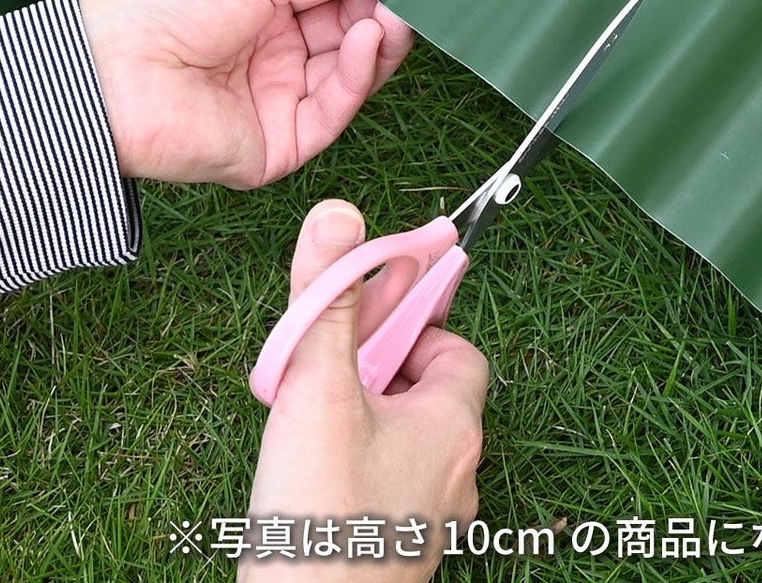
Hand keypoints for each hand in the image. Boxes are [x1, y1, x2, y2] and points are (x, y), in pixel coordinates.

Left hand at [78, 0, 415, 186]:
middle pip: (353, 36)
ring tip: (390, 12)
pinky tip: (364, 38)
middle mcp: (279, 57)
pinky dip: (358, 74)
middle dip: (384, 10)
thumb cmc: (162, 7)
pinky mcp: (283, 144)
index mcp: (268, 10)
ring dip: (378, 40)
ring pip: (354, 75)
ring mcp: (282, 102)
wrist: (110, 71)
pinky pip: (335, 110)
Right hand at [242, 200, 488, 580]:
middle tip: (322, 366)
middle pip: (427, 389)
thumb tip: (340, 214)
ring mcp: (430, 517)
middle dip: (374, 365)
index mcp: (451, 424)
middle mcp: (455, 472)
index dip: (413, 322)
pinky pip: (388, 479)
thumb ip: (327, 301)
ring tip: (305, 414)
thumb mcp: (317, 390)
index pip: (455, 347)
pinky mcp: (399, 547)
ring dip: (361, 411)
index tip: (367, 314)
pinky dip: (355, 457)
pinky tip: (307, 468)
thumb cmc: (321, 517)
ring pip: (404, 436)